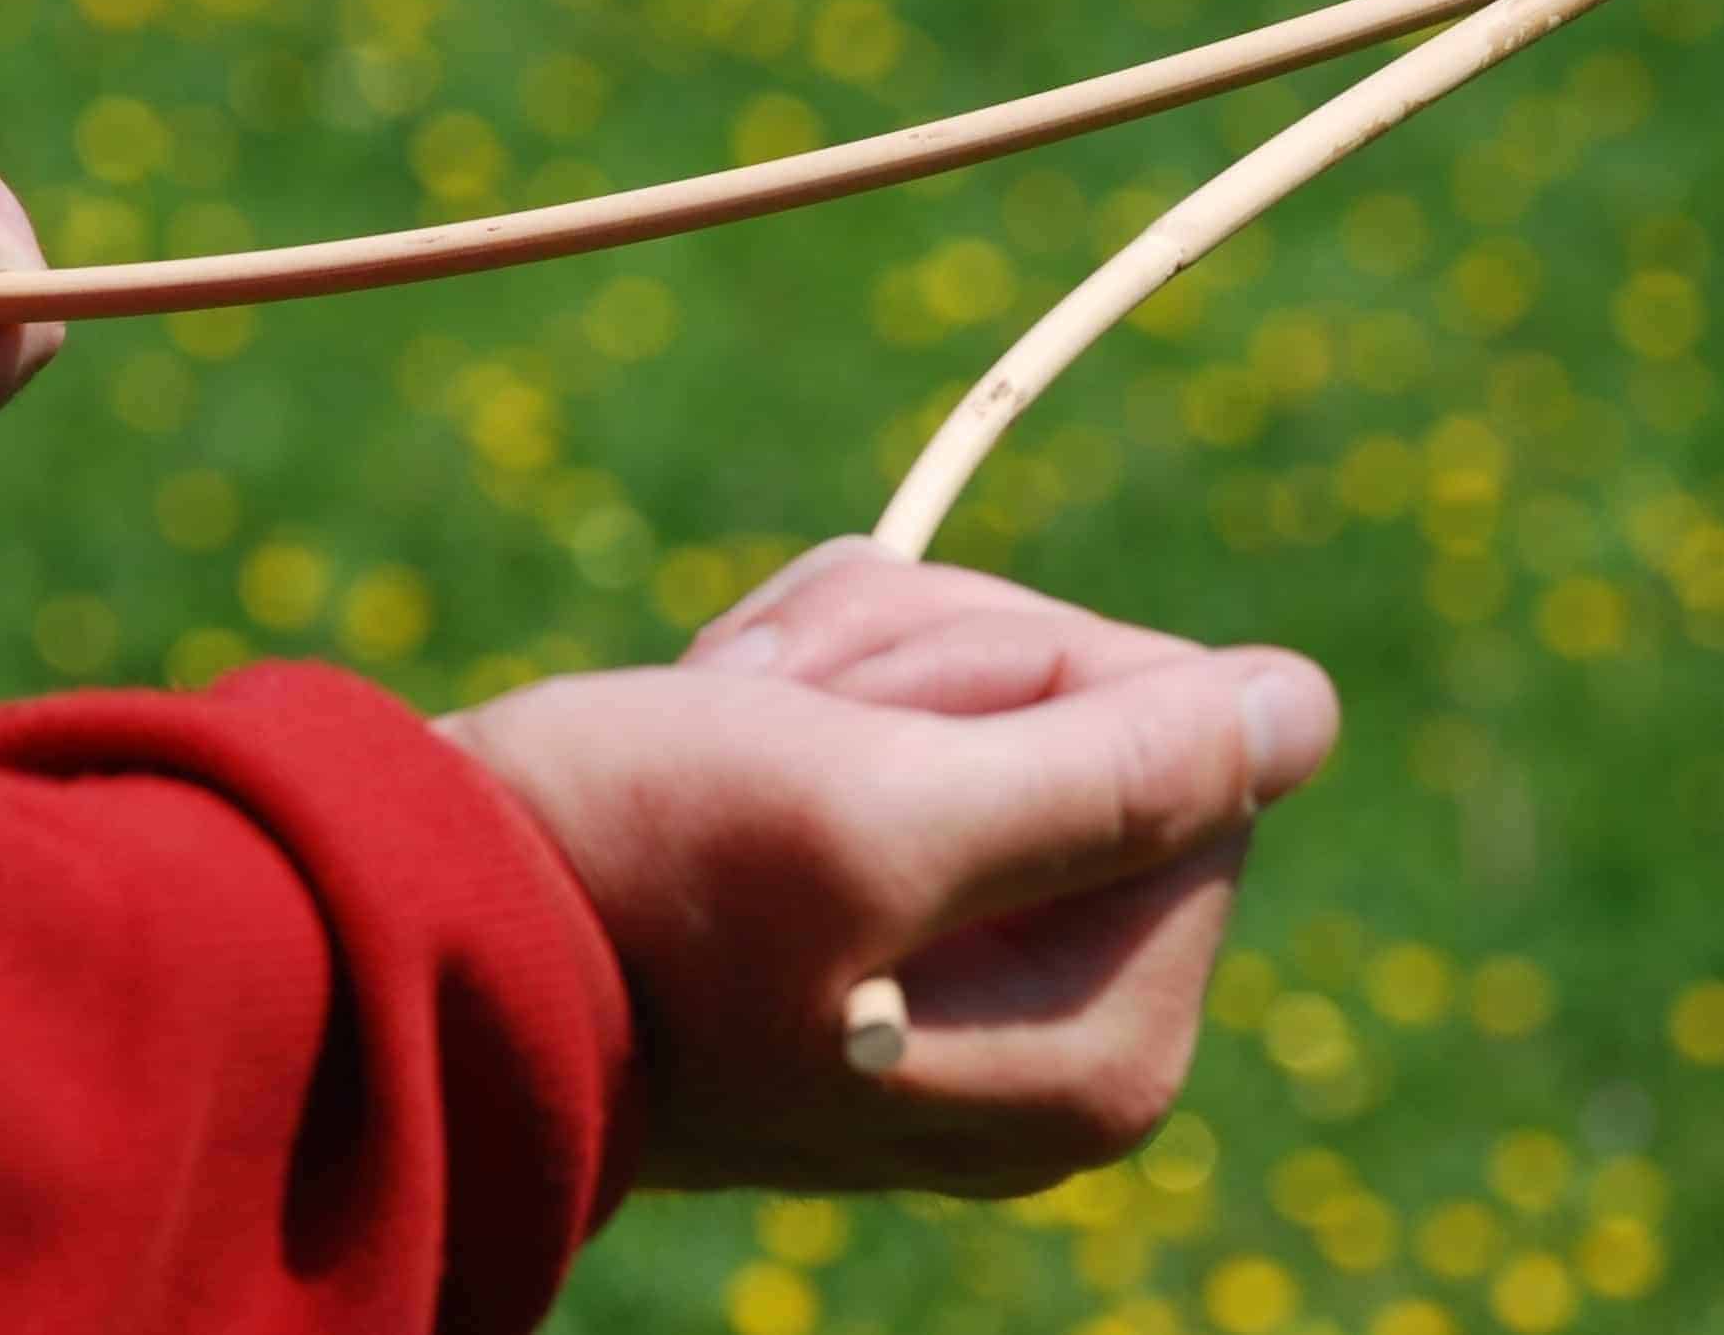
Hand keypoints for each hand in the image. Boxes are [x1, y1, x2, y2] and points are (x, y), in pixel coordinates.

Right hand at [440, 542, 1338, 1195]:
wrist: (416, 925)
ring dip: (838, 673)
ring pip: (978, 687)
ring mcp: (972, 975)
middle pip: (1089, 711)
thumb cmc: (636, 873)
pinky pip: (897, 712)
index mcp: (1103, 1050)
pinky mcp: (883, 911)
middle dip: (920, 677)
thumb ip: (1119, 771)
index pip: (1186, 742)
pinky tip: (702, 746)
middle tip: (767, 746)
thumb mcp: (885, 806)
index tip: (866, 759)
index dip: (1028, 688)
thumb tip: (1307, 710)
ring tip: (717, 749)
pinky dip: (796, 689)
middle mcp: (1059, 1031)